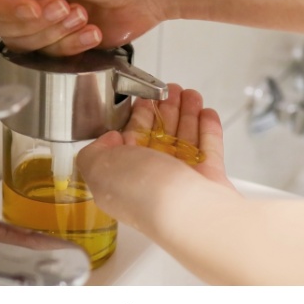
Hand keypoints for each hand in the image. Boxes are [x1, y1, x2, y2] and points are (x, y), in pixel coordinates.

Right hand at [0, 0, 163, 55]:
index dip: (8, 8)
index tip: (34, 3)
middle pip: (2, 27)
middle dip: (39, 22)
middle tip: (65, 4)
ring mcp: (42, 21)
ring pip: (26, 46)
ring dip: (58, 33)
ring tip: (81, 13)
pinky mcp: (61, 43)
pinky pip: (51, 58)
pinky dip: (73, 44)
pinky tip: (89, 29)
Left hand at [76, 84, 237, 228]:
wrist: (189, 214)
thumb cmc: (143, 193)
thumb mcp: (99, 167)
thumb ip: (94, 152)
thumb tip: (109, 140)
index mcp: (122, 179)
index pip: (128, 142)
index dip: (136, 118)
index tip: (145, 98)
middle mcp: (151, 182)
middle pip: (158, 138)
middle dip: (164, 111)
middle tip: (171, 90)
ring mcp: (182, 183)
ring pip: (184, 141)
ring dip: (187, 115)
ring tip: (191, 95)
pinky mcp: (210, 181)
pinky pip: (209, 150)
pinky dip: (208, 130)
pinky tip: (206, 114)